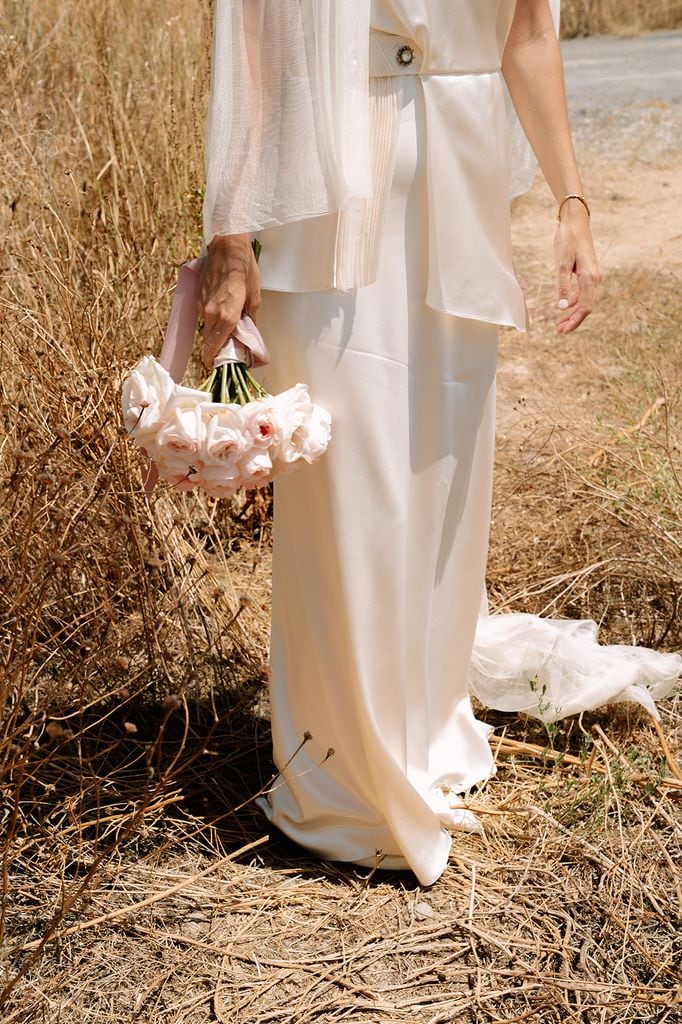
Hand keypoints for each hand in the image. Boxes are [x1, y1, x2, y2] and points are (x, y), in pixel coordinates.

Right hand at [198, 233, 260, 368]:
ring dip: (214, 331)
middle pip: (209, 340)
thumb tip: (247, 333)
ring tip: (227, 329)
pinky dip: (212, 317)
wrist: (227, 247)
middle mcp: (210, 314)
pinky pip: (204, 313)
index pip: (214, 347)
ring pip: (206, 326)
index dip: (213, 359)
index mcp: (226, 317)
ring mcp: (202, 305)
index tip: (214, 367)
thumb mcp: (254, 297)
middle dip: (215, 349)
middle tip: (224, 352)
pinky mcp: (198, 296)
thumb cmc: (244, 270)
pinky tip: (221, 309)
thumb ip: (250, 319)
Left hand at [553, 202, 601, 334]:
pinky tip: (565, 307)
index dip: (575, 321)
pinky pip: (584, 293)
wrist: (575, 223)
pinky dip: (574, 302)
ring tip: (559, 324)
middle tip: (559, 331)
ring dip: (573, 313)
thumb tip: (561, 307)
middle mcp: (596, 278)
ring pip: (585, 301)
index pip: (585, 307)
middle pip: (586, 307)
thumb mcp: (561, 264)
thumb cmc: (567, 241)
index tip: (563, 331)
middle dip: (573, 321)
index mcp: (590, 277)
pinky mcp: (589, 273)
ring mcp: (594, 276)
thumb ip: (562, 286)